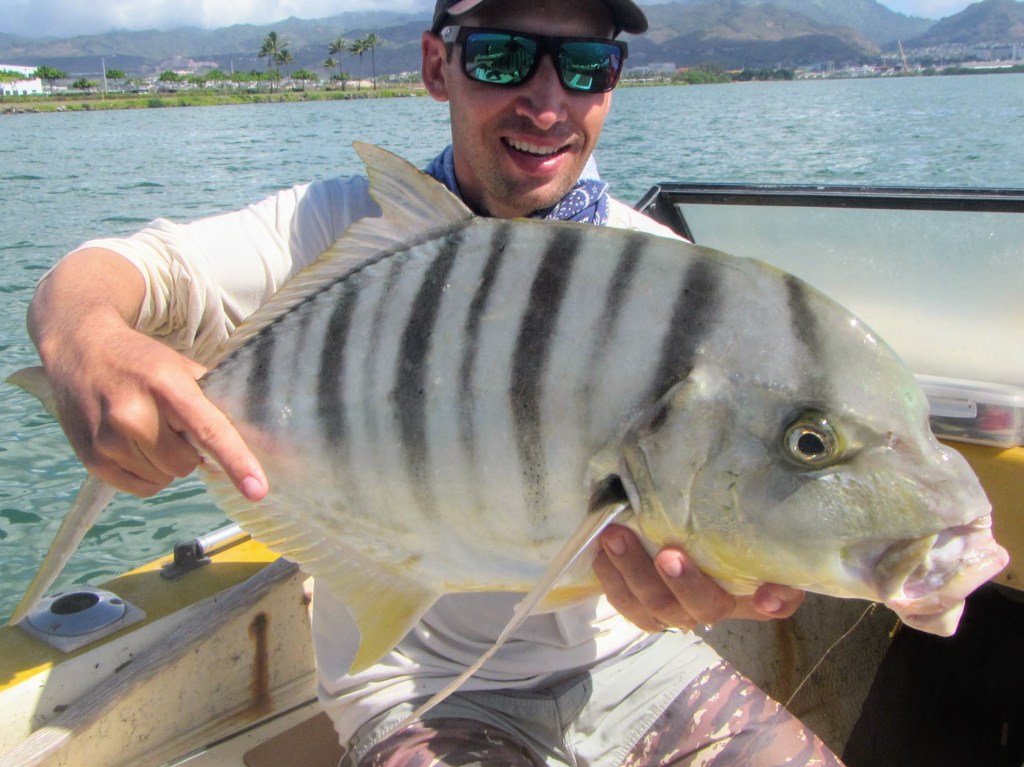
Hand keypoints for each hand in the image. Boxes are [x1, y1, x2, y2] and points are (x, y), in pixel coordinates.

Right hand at [43, 319, 267, 500]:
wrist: (80, 348)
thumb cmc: (143, 362)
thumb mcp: (183, 369)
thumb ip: (220, 404)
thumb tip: (270, 443)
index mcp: (167, 386)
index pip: (209, 431)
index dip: (236, 462)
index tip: (256, 489)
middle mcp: (134, 413)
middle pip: (187, 464)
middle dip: (189, 451)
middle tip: (171, 424)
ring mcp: (109, 439)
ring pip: (165, 479)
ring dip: (166, 462)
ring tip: (148, 429)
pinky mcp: (92, 460)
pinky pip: (142, 488)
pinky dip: (147, 474)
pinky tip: (134, 445)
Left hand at [594, 524, 803, 631]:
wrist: (675, 527)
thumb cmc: (713, 521)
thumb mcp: (736, 515)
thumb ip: (754, 513)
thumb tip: (760, 510)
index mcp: (753, 585)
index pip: (776, 601)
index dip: (774, 601)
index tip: (766, 595)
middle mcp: (717, 604)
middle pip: (704, 607)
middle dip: (684, 584)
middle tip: (668, 553)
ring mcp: (678, 610)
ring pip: (658, 608)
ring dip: (634, 573)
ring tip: (616, 538)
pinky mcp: (645, 608)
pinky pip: (627, 604)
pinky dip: (613, 580)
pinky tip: (602, 553)